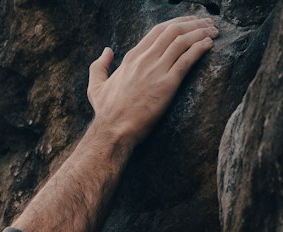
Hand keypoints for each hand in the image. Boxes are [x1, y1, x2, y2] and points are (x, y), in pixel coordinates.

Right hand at [87, 16, 217, 146]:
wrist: (113, 132)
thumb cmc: (105, 113)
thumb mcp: (96, 88)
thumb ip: (99, 67)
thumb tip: (106, 51)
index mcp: (132, 57)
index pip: (158, 30)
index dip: (177, 22)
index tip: (189, 21)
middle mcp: (145, 59)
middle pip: (174, 30)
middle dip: (194, 23)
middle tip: (207, 23)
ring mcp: (156, 70)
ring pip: (183, 41)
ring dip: (201, 32)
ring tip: (213, 31)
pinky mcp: (167, 84)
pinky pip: (188, 59)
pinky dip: (200, 48)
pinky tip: (209, 44)